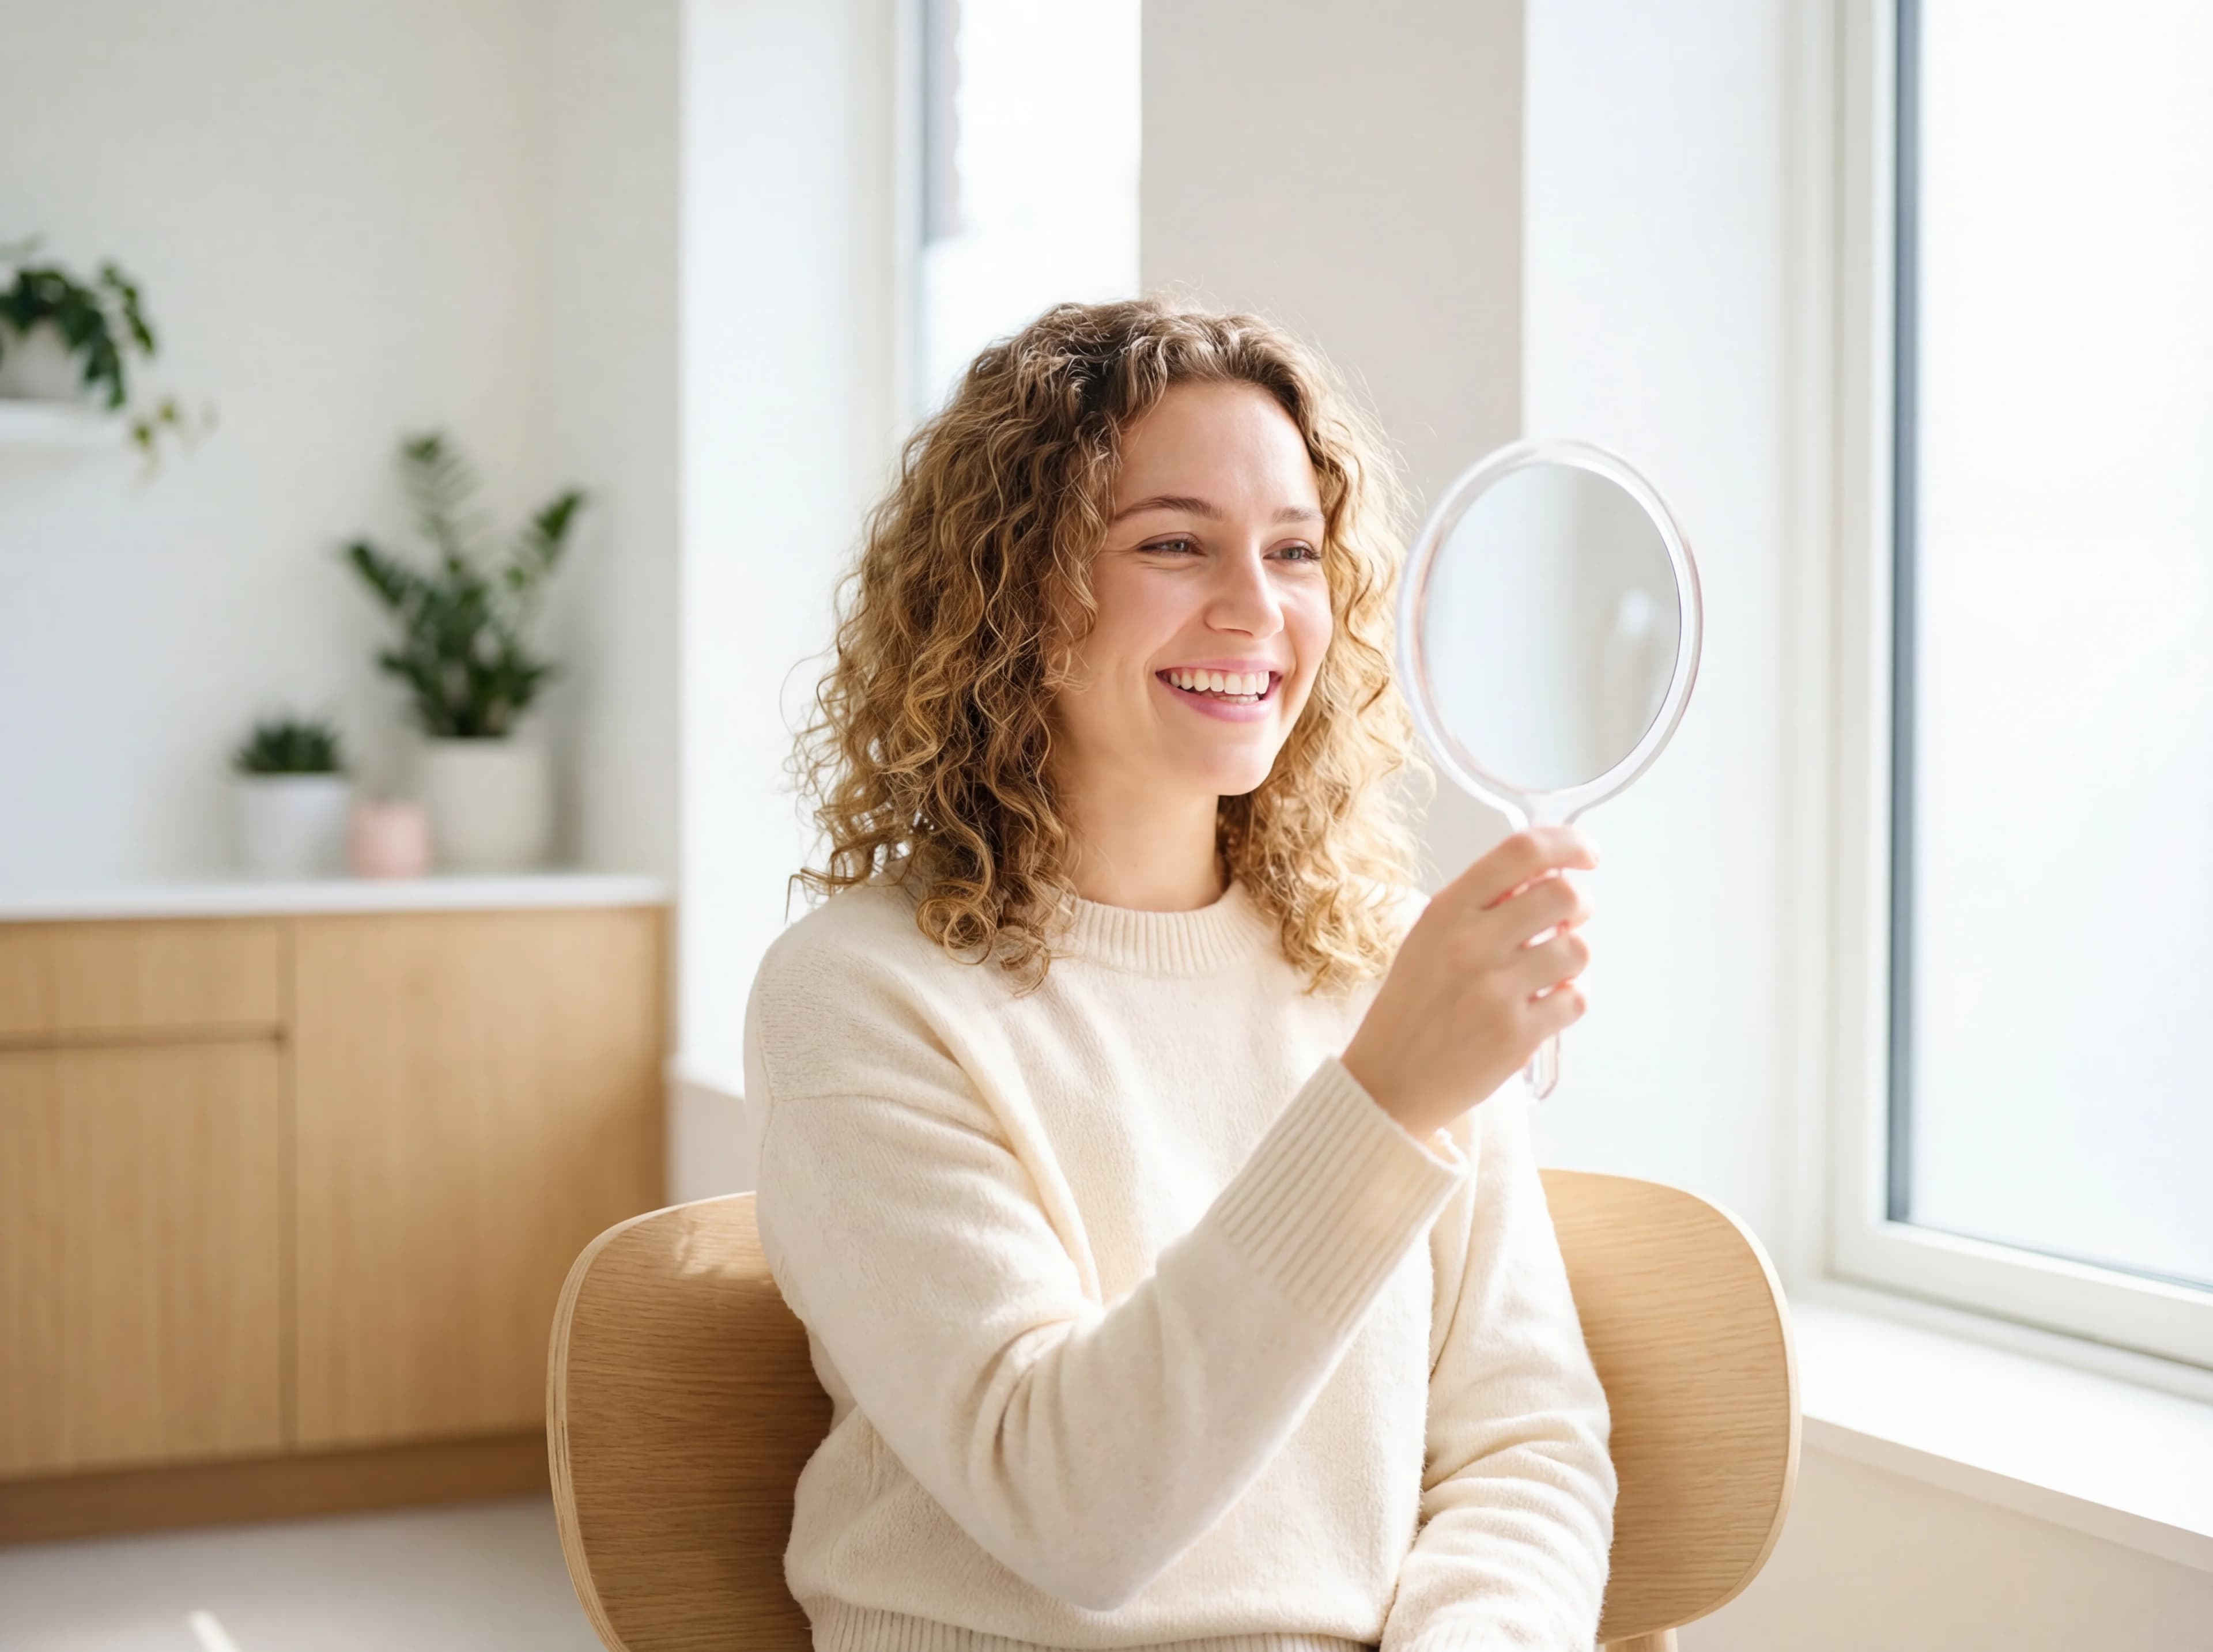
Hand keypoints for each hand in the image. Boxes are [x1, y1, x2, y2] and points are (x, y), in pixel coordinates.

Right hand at [1341, 828, 1595, 1137]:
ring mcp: (1496, 991)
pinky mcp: (1517, 1036)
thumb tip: (1545, 877)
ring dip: (1573, 958)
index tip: (1586, 853)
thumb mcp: (1428, 938)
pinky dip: (1569, 1000)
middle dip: (1579, 905)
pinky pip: (1576, 999)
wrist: (1388, 1082)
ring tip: (1548, 971)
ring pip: (1578, 950)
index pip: (1522, 851)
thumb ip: (1481, 905)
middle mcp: (1471, 944)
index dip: (1567, 844)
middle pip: (1563, 895)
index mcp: (1447, 911)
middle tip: (1568, 921)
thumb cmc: (1412, 1006)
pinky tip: (1544, 1005)